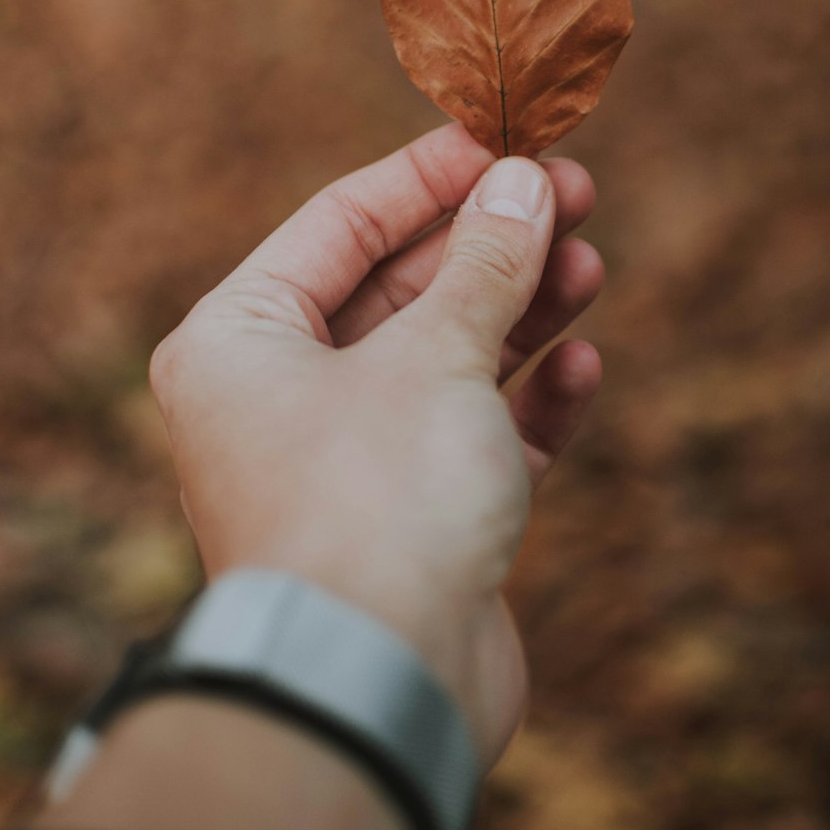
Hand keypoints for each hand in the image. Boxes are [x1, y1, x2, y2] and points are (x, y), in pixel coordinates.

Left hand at [149, 122, 602, 769]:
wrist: (379, 691)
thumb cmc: (377, 502)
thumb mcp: (436, 354)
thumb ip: (486, 262)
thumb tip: (525, 182)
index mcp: (240, 341)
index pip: (340, 223)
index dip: (429, 175)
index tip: (508, 139)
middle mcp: (282, 397)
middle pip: (400, 288)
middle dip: (490, 242)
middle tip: (575, 194)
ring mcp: (349, 462)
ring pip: (445, 358)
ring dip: (520, 311)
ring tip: (589, 264)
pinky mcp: (414, 522)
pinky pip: (475, 435)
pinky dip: (528, 399)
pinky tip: (583, 365)